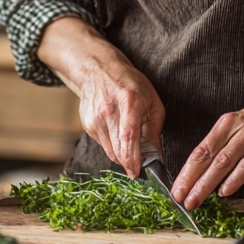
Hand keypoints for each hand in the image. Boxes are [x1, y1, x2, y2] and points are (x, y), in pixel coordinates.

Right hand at [37, 16, 164, 177]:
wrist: (100, 70)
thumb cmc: (131, 85)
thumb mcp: (152, 103)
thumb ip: (154, 132)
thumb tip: (156, 159)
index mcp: (129, 102)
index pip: (128, 136)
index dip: (132, 158)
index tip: (137, 173)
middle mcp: (108, 111)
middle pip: (118, 150)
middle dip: (131, 162)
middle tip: (141, 161)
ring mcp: (95, 119)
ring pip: (110, 152)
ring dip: (122, 154)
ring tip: (130, 139)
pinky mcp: (87, 125)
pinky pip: (103, 145)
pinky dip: (113, 145)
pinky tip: (116, 131)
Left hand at [170, 33, 243, 209]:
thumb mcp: (241, 125)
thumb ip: (226, 144)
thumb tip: (207, 170)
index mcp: (225, 124)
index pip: (199, 150)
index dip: (185, 171)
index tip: (175, 189)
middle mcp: (234, 129)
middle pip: (206, 157)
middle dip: (189, 180)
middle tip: (179, 198)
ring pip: (222, 163)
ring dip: (206, 184)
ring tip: (195, 200)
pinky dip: (234, 179)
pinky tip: (224, 192)